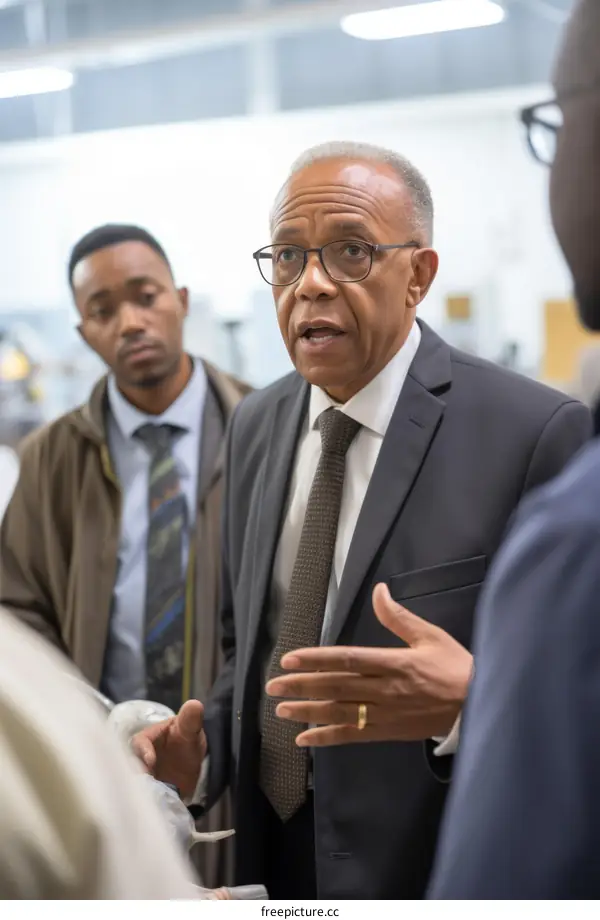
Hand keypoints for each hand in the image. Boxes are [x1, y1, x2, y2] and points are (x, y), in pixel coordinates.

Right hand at [131, 699, 206, 799]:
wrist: (189, 766)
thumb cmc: (186, 742)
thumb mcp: (190, 731)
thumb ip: (191, 720)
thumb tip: (195, 704)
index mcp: (147, 738)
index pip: (138, 742)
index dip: (143, 751)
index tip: (150, 762)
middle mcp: (138, 756)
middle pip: (129, 764)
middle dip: (135, 774)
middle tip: (145, 785)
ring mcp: (140, 775)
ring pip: (133, 781)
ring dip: (139, 788)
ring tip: (148, 797)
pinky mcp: (144, 792)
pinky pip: (140, 796)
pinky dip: (144, 801)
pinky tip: (152, 806)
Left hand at [266, 582, 472, 746]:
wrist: (480, 706)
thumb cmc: (456, 667)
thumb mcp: (430, 636)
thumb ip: (399, 617)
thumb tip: (379, 590)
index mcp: (393, 663)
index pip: (347, 659)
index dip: (315, 659)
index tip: (289, 659)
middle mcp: (384, 690)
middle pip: (336, 687)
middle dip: (301, 687)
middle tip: (272, 687)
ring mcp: (384, 714)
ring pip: (339, 713)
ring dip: (308, 712)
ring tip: (280, 710)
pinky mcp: (388, 732)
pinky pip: (353, 736)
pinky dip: (327, 738)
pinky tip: (304, 738)